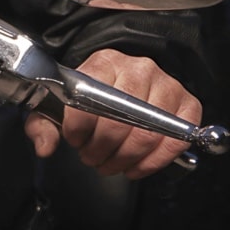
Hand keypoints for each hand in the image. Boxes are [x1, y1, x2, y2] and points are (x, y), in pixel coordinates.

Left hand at [24, 49, 201, 178]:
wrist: (123, 80)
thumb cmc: (90, 95)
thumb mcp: (58, 104)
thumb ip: (43, 124)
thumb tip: (45, 147)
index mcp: (104, 63)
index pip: (90, 98)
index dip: (79, 128)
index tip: (74, 140)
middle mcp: (139, 69)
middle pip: (121, 120)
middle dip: (102, 149)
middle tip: (91, 158)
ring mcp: (167, 85)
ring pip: (148, 133)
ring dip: (125, 158)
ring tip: (110, 163)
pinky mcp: (187, 105)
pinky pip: (176, 140)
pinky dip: (154, 161)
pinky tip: (135, 166)